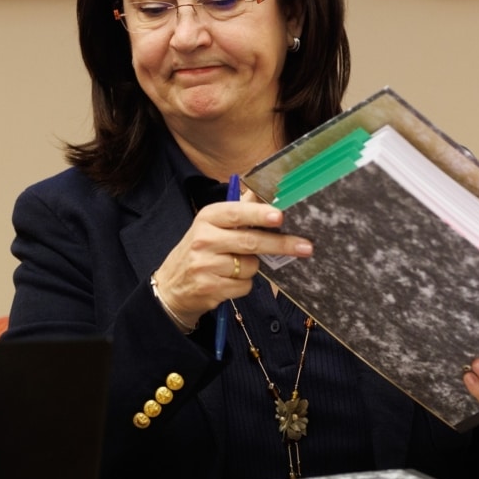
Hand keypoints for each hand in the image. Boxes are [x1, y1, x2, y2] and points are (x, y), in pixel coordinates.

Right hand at [152, 197, 313, 328]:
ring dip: (252, 268)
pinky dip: (243, 285)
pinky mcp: (209, 288)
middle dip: (281, 245)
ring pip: (250, 266)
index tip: (280, 217)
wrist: (172, 286)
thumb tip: (266, 190)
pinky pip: (244, 286)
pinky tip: (228, 282)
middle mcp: (203, 239)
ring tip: (234, 267)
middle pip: (250, 241)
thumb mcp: (211, 226)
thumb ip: (239, 211)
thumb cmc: (200, 251)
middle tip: (306, 247)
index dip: (259, 214)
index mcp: (207, 218)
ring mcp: (205, 265)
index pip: (236, 213)